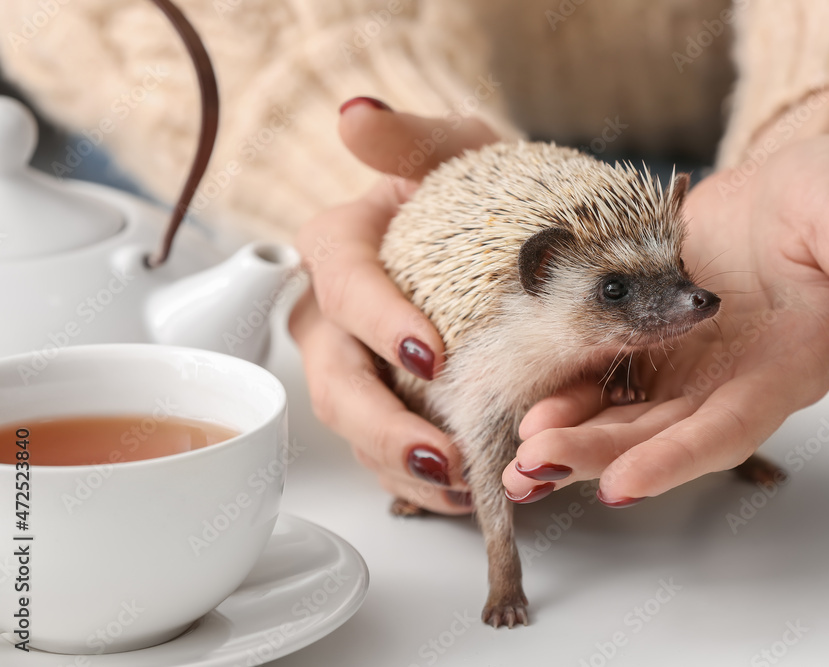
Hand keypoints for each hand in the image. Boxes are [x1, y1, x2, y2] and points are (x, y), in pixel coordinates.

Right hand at [290, 98, 497, 513]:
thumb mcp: (453, 149)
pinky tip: (459, 491)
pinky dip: (416, 478)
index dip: (379, 322)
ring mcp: (352, 365)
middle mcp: (333, 316)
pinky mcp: (380, 402)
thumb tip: (355, 116)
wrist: (485, 236)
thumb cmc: (466, 189)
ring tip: (458, 486)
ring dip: (401, 465)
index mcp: (339, 248)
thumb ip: (410, 138)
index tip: (429, 354)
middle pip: (335, 378)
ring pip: (354, 427)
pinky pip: (381, 451)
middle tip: (440, 454)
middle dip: (383, 425)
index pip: (345, 285)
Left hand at [502, 90, 828, 505]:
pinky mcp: (650, 341)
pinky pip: (604, 376)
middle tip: (535, 464)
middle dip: (597, 454)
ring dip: (572, 437)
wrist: (781, 183)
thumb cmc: (827, 197)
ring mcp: (685, 366)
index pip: (727, 429)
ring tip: (520, 452)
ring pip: (624, 416)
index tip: (621, 483)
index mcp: (784, 369)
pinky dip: (567, 394)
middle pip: (661, 434)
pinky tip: (529, 404)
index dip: (676, 459)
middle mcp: (729, 381)